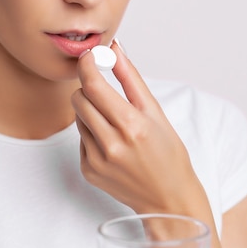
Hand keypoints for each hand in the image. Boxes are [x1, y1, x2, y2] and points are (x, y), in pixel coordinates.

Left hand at [71, 41, 208, 214]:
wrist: (168, 198)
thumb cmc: (168, 154)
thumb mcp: (156, 112)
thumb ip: (131, 78)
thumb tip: (115, 49)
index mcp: (132, 126)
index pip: (94, 86)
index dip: (87, 65)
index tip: (89, 57)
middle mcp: (112, 144)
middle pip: (79, 99)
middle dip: (88, 87)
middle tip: (104, 88)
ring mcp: (97, 160)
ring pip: (78, 117)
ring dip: (91, 111)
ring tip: (115, 122)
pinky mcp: (88, 171)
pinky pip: (80, 138)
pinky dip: (92, 132)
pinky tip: (113, 143)